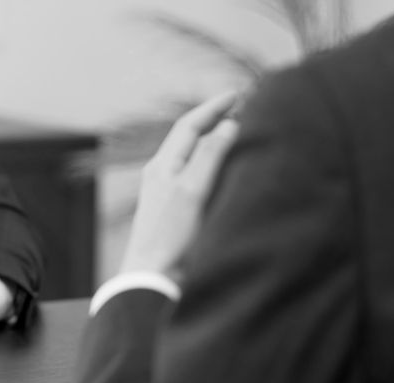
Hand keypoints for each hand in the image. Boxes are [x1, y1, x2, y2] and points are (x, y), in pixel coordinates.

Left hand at [121, 92, 240, 281]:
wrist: (152, 276)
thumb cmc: (170, 236)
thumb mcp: (192, 191)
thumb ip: (209, 156)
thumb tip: (227, 124)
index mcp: (162, 166)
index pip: (188, 126)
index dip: (212, 107)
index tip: (238, 94)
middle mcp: (161, 175)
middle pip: (188, 138)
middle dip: (214, 121)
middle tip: (241, 108)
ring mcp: (166, 192)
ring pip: (192, 157)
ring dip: (213, 142)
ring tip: (238, 133)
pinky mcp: (173, 210)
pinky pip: (194, 176)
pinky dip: (212, 165)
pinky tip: (226, 171)